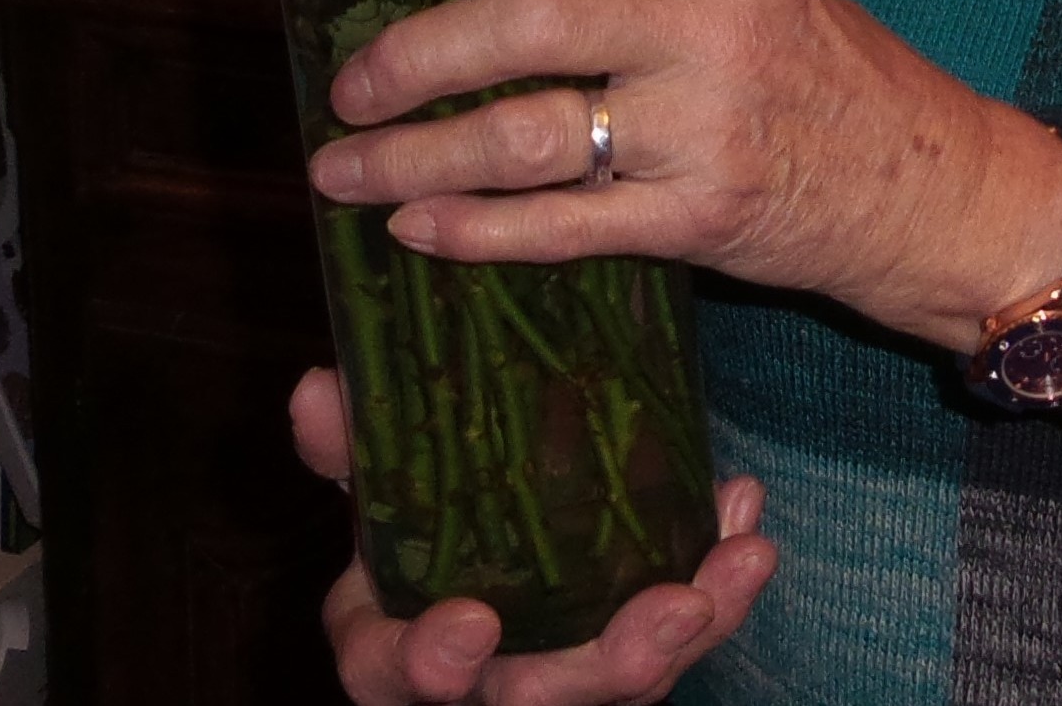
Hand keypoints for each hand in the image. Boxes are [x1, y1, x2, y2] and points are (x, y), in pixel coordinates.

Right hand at [290, 366, 775, 704]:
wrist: (493, 499)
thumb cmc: (422, 494)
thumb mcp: (380, 467)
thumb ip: (350, 438)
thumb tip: (315, 387)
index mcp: (396, 631)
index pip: (389, 672)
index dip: (425, 663)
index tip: (473, 622)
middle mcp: (484, 671)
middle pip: (537, 698)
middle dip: (610, 664)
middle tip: (675, 610)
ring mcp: (563, 666)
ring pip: (626, 678)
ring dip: (693, 623)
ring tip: (741, 562)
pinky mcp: (628, 642)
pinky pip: (681, 627)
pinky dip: (720, 581)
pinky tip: (746, 520)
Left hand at [305, 0, 1061, 344]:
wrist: (928, 186)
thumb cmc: (827, 69)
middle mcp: (712, 32)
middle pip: (537, 23)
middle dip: (420, 54)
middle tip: (349, 81)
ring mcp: (702, 131)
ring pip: (527, 136)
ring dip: (416, 155)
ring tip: (342, 168)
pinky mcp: (695, 220)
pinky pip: (561, 227)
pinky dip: (475, 230)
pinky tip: (416, 227)